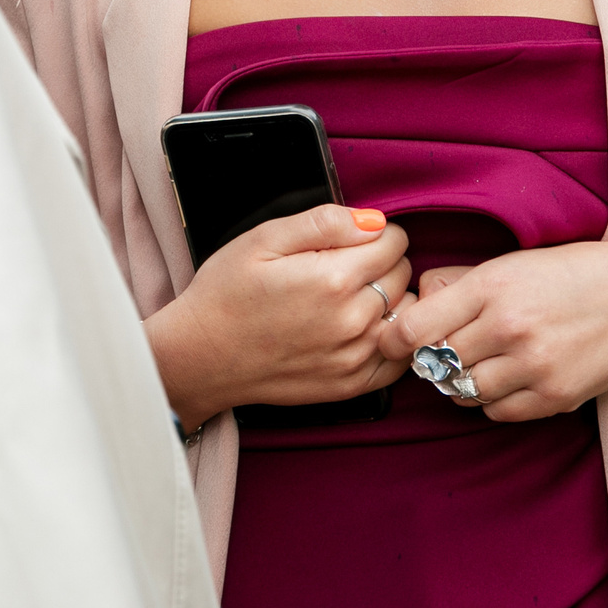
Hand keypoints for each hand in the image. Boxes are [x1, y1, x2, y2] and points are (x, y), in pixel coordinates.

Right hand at [146, 204, 414, 431]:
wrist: (201, 356)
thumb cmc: (226, 293)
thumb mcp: (263, 239)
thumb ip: (324, 222)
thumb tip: (373, 221)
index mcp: (332, 278)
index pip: (394, 242)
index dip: (375, 233)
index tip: (352, 240)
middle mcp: (351, 321)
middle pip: (402, 275)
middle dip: (382, 263)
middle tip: (345, 266)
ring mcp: (354, 358)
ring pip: (406, 314)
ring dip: (389, 300)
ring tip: (353, 297)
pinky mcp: (351, 386)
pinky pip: (399, 356)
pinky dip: (390, 338)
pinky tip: (362, 329)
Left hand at [384, 238, 607, 420]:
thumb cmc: (573, 273)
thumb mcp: (513, 263)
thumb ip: (461, 284)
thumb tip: (415, 304)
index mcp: (492, 285)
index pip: (415, 328)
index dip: (394, 339)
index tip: (392, 341)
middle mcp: (508, 327)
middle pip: (436, 363)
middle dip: (430, 359)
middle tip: (441, 350)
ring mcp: (533, 366)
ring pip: (463, 392)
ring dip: (459, 382)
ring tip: (476, 363)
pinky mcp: (554, 396)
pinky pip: (497, 412)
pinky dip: (492, 400)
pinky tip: (506, 378)